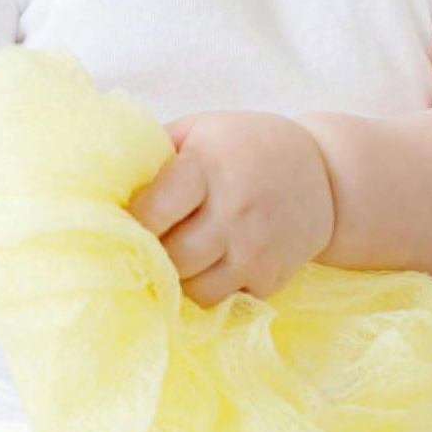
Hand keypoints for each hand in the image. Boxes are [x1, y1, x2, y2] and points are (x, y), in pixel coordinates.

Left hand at [137, 110, 335, 306]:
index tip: (125, 223)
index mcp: (208, 167)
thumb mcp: (202, 130)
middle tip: (151, 246)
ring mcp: (256, 249)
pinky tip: (216, 265)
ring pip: (195, 290)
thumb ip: (156, 153)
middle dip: (155, 255)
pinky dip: (215, 289)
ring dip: (181, 279)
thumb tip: (104, 183)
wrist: (328, 175)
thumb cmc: (247, 147)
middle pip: (171, 258)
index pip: (151, 212)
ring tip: (181, 258)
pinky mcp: (273, 277)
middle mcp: (234, 210)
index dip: (131, 222)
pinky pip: (226, 301)